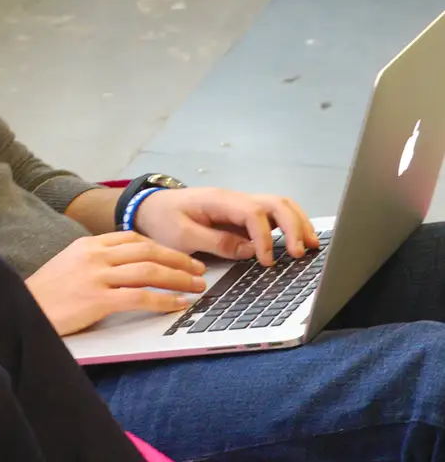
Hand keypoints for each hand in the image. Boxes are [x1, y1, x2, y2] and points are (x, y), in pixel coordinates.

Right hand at [26, 232, 206, 336]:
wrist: (19, 309)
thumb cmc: (44, 295)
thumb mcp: (68, 266)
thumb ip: (94, 262)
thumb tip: (124, 268)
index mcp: (88, 245)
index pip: (134, 239)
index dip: (162, 247)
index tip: (179, 257)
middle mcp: (95, 256)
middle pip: (148, 251)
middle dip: (178, 260)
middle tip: (198, 270)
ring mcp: (96, 276)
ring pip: (149, 271)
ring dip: (178, 278)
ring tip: (196, 286)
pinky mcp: (97, 299)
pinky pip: (140, 296)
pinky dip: (164, 300)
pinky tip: (178, 304)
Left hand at [134, 187, 319, 265]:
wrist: (151, 207)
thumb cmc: (163, 219)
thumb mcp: (182, 237)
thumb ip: (216, 243)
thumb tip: (249, 251)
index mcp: (219, 201)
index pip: (253, 214)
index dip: (264, 238)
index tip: (265, 262)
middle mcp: (234, 199)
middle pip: (275, 203)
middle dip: (293, 226)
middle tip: (302, 252)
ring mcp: (240, 205)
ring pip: (278, 206)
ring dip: (297, 223)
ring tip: (311, 246)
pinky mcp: (241, 214)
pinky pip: (271, 215)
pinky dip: (289, 225)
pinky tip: (298, 241)